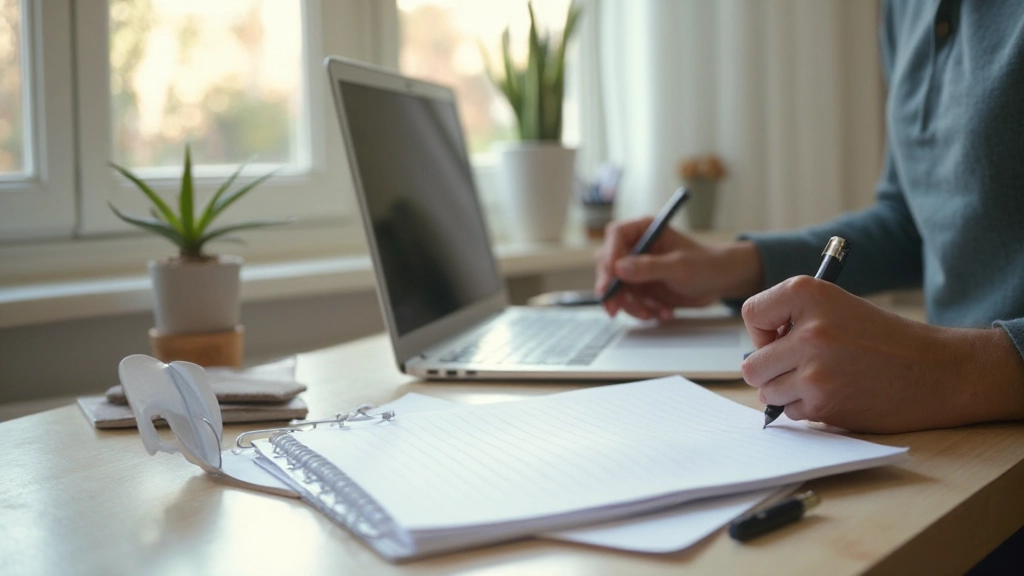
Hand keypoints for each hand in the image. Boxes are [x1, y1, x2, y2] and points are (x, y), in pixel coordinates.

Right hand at [594, 218, 761, 318]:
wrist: (719, 282)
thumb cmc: (705, 265)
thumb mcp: (679, 267)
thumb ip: (649, 267)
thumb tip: (618, 268)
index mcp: (644, 229)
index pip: (616, 236)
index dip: (610, 256)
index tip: (612, 278)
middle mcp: (636, 247)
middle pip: (608, 265)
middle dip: (613, 289)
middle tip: (614, 309)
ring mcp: (636, 268)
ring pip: (617, 288)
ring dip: (632, 305)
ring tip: (654, 313)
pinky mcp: (640, 287)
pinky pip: (629, 301)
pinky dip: (642, 310)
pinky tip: (663, 312)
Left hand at [741, 276, 1023, 432]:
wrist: (936, 372)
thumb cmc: (883, 339)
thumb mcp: (837, 307)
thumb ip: (793, 320)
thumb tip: (752, 354)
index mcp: (809, 294)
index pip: (752, 314)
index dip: (763, 331)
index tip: (781, 337)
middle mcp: (809, 330)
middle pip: (752, 364)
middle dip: (770, 370)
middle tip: (798, 367)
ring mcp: (815, 370)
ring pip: (768, 392)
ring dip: (788, 392)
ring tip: (823, 380)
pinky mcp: (823, 404)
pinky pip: (791, 412)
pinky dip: (807, 409)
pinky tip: (838, 395)